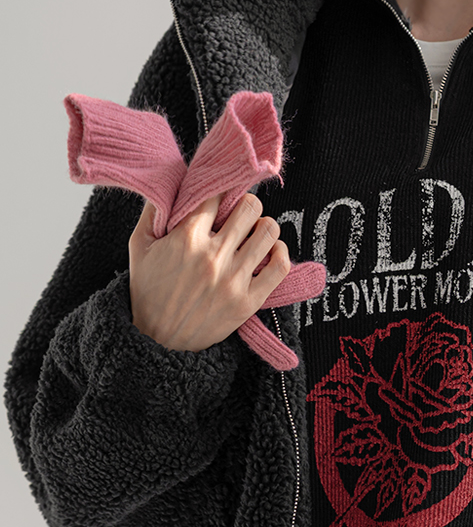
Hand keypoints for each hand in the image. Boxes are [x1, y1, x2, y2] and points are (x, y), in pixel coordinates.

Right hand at [128, 191, 289, 353]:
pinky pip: (279, 266)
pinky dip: (279, 252)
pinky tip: (268, 251)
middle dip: (244, 205)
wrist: (155, 342)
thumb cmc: (147, 291)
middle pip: (249, 207)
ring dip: (263, 226)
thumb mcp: (138, 247)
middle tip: (238, 214)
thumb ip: (152, 211)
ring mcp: (232, 280)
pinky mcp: (247, 302)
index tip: (219, 197)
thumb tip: (172, 183)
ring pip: (268, 231)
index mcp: (186, 238)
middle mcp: (213, 256)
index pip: (217, 195)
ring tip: (252, 233)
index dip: (219, 191)